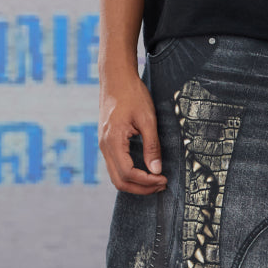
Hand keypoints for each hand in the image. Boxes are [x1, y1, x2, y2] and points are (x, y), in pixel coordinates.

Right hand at [99, 69, 167, 194]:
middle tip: (161, 184)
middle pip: (120, 181)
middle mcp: (104, 146)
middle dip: (142, 188)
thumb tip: (157, 170)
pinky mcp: (107, 144)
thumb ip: (152, 146)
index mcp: (113, 140)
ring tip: (156, 180)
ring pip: (116, 177)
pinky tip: (145, 172)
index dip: (147, 181)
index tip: (163, 179)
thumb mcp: (147, 119)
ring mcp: (104, 146)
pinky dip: (130, 176)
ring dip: (136, 184)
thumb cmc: (132, 94)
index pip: (128, 173)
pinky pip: (116, 168)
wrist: (115, 78)